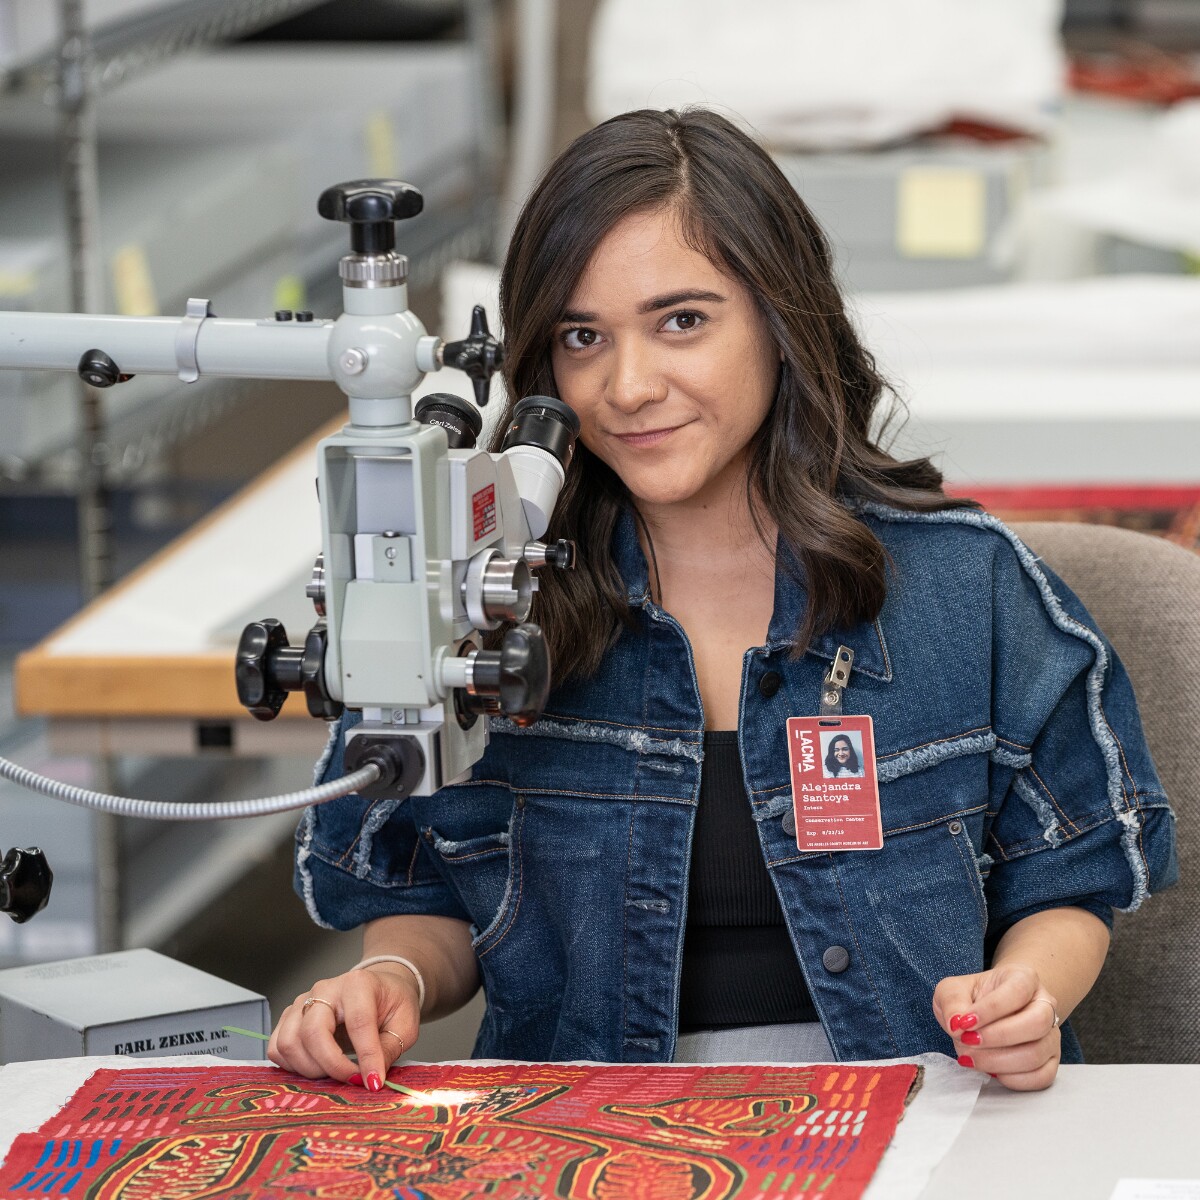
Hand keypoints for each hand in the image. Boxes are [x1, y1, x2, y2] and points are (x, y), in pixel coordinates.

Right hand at [268, 964, 421, 1090]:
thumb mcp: (405, 1024)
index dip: (366, 1056)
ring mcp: (302, 1002)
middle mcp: (325, 989)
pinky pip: (277, 1047)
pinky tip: (316, 1068)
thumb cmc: (391, 1003)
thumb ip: (389, 1049)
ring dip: (309, 1069)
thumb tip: (372, 1079)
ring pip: (289, 1042)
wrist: (378, 987)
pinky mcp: (289, 1017)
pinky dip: (292, 1066)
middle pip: (313, 1033)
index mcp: (358, 983)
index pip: (358, 1022)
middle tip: (352, 1079)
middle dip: (331, 1066)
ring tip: (334, 1073)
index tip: (373, 1082)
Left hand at [933, 962, 1060, 1090]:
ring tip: (971, 1056)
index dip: (990, 1009)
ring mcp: (1051, 1035)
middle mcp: (1045, 1005)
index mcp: (1024, 978)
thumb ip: (952, 1001)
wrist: (989, 1012)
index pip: (1017, 991)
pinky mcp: (1050, 1061)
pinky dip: (1012, 1079)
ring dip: (998, 1061)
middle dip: (998, 1037)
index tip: (964, 1022)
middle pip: (1037, 1023)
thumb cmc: (973, 998)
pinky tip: (990, 1071)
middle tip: (967, 1040)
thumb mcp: (953, 989)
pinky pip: (1041, 1077)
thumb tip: (957, 1024)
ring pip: (1037, 1054)